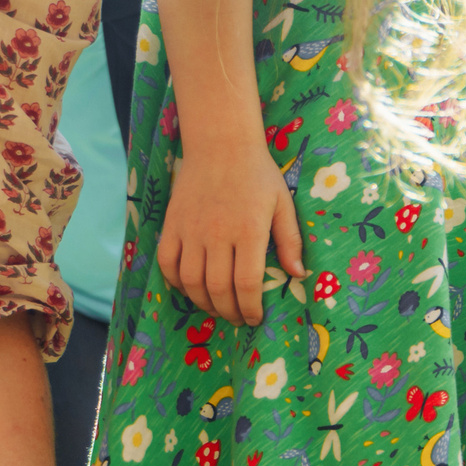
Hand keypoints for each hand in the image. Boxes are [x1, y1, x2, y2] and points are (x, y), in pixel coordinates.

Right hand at [156, 139, 303, 326]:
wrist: (220, 145)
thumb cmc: (257, 175)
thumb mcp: (283, 204)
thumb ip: (290, 240)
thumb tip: (297, 274)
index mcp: (248, 230)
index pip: (246, 283)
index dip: (250, 308)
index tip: (256, 318)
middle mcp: (217, 234)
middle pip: (218, 288)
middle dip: (229, 312)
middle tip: (238, 319)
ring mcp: (190, 230)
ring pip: (190, 281)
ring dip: (203, 302)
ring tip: (217, 308)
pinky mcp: (172, 225)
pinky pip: (167, 263)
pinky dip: (176, 282)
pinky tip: (190, 288)